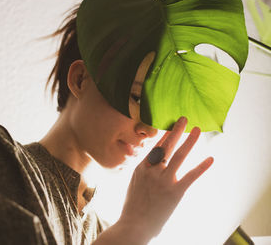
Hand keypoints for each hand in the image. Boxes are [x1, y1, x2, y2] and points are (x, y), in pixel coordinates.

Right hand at [116, 116, 213, 243]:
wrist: (134, 225)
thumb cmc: (134, 207)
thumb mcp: (135, 184)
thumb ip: (145, 172)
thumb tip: (153, 163)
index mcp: (141, 168)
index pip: (155, 147)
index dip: (165, 135)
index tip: (171, 125)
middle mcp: (152, 171)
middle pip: (166, 146)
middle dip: (176, 131)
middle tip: (184, 119)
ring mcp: (163, 181)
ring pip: (178, 156)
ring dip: (189, 141)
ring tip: (197, 129)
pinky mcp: (175, 192)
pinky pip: (190, 176)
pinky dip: (201, 167)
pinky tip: (210, 158)